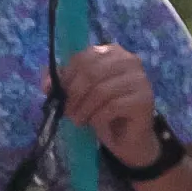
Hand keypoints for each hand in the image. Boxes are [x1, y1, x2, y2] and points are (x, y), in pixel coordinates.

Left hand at [58, 43, 161, 163]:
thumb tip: (46, 82)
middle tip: (67, 112)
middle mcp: (129, 60)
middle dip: (73, 94)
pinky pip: (112, 106)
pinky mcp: (145, 99)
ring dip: (84, 109)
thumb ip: (62, 82)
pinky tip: (95, 123)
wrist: (128, 138)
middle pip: (91, 72)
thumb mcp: (78, 94)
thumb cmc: (102, 111)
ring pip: (101, 91)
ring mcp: (140, 79)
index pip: (83, 58)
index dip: (66, 77)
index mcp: (111, 52)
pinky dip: (98, 117)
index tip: (57, 95)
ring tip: (79, 120)